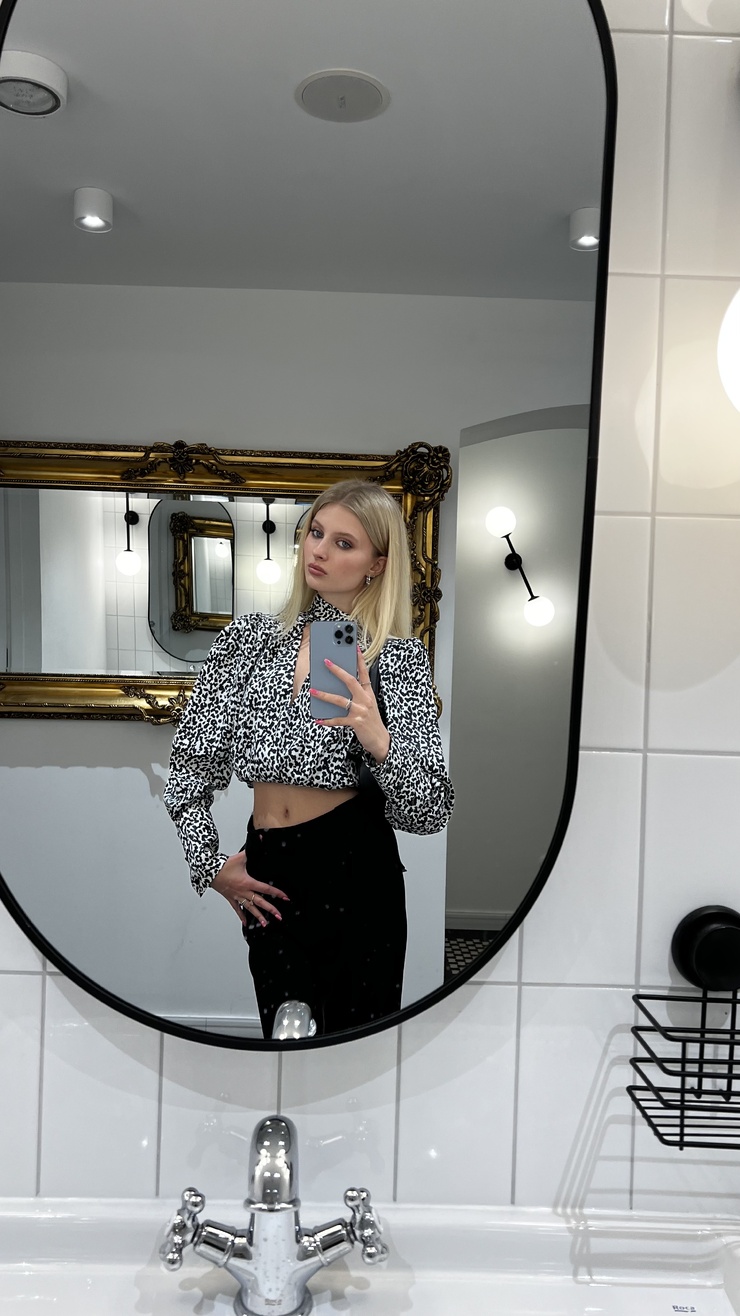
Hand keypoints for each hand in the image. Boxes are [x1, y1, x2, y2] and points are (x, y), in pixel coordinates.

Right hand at [211, 851, 288, 927]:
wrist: (208, 872)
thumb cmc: (223, 865)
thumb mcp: (240, 857)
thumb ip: (252, 848)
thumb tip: (260, 838)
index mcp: (247, 882)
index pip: (266, 889)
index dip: (277, 893)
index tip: (285, 898)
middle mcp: (243, 891)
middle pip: (260, 902)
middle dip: (271, 909)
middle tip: (279, 916)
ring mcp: (237, 896)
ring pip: (250, 908)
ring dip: (258, 916)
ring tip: (266, 923)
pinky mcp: (230, 898)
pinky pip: (237, 909)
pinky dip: (241, 916)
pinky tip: (246, 923)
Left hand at [310, 645, 389, 762]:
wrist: (380, 740)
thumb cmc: (372, 721)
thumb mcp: (368, 705)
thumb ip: (358, 695)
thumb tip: (339, 686)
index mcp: (369, 693)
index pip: (364, 673)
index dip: (359, 660)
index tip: (355, 648)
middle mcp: (365, 699)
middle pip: (351, 681)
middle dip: (337, 670)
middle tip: (326, 661)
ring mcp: (360, 710)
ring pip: (340, 700)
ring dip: (325, 695)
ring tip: (313, 691)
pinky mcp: (356, 722)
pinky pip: (338, 720)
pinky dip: (327, 720)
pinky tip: (318, 720)